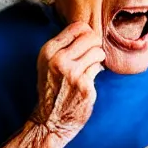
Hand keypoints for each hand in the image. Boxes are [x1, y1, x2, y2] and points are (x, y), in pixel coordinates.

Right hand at [32, 22, 104, 140]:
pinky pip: (99, 67)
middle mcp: (58, 60)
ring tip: (90, 67)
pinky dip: (97, 71)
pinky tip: (88, 79)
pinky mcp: (84, 85)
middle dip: (95, 45)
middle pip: (90, 36)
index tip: (87, 44)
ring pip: (97, 51)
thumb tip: (88, 31)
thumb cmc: (53, 89)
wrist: (50, 120)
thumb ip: (64, 47)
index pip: (77, 27)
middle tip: (92, 55)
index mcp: (48, 51)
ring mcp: (72, 73)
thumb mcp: (49, 63)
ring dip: (98, 58)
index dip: (87, 34)